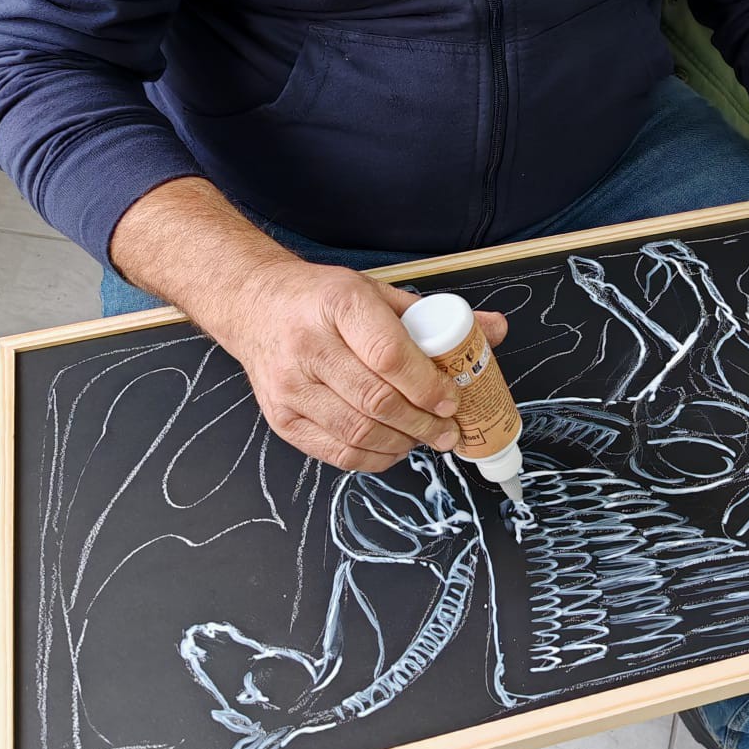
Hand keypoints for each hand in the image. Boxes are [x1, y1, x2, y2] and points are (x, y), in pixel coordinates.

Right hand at [213, 254, 508, 471]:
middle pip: (376, 401)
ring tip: (426, 440)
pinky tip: (393, 447)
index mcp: (338, 304)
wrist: (254, 305)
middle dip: (423, 424)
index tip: (452, 401)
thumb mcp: (376, 292)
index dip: (427, 386)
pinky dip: (372, 457)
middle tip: (449, 432)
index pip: (390, 356)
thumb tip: (493, 331)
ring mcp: (290, 385)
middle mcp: (308, 345)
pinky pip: (335, 451)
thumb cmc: (321, 299)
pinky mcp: (281, 417)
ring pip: (357, 431)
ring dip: (402, 443)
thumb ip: (433, 315)